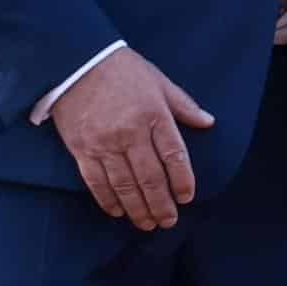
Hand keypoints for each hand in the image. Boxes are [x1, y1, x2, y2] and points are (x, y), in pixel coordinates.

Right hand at [49, 46, 213, 230]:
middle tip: (169, 221)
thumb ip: (183, 105)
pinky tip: (118, 211)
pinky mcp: (82, 150)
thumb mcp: (159, 81)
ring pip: (125, 186)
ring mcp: (104, 143)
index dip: (183, 180)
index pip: (174, 155)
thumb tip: (208, 122)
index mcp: (154, 114)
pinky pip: (97, 183)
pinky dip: (109, 200)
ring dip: (138, 209)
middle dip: (161, 204)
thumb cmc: (123, 70)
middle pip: (150, 177)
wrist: (78, 62)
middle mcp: (130, 132)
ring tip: (147, 223)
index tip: (187, 197)